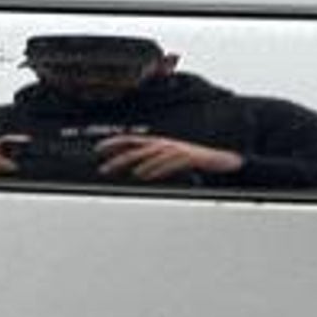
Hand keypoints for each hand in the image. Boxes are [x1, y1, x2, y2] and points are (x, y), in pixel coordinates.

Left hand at [95, 135, 243, 180]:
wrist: (219, 160)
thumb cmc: (192, 161)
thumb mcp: (168, 161)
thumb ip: (152, 164)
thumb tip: (135, 171)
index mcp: (158, 144)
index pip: (132, 140)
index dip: (114, 142)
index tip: (98, 149)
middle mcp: (165, 144)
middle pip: (137, 149)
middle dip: (119, 158)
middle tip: (104, 169)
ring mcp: (177, 150)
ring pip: (153, 155)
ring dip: (138, 164)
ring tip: (127, 173)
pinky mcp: (189, 157)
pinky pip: (171, 163)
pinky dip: (157, 169)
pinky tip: (148, 176)